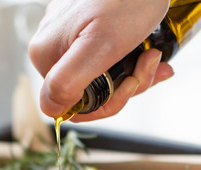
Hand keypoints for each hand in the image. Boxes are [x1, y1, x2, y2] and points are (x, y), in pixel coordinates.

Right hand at [28, 0, 172, 120]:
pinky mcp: (87, 27)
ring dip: (134, 74)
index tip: (130, 84)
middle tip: (149, 64)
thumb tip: (49, 111)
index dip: (105, 104)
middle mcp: (52, 47)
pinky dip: (133, 61)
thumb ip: (68, 80)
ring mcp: (70, 36)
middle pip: (89, 92)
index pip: (69, 105)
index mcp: (46, 55)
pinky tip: (150, 51)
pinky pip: (108, 59)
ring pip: (102, 78)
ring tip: (153, 55)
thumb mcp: (100, 46)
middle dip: (126, 86)